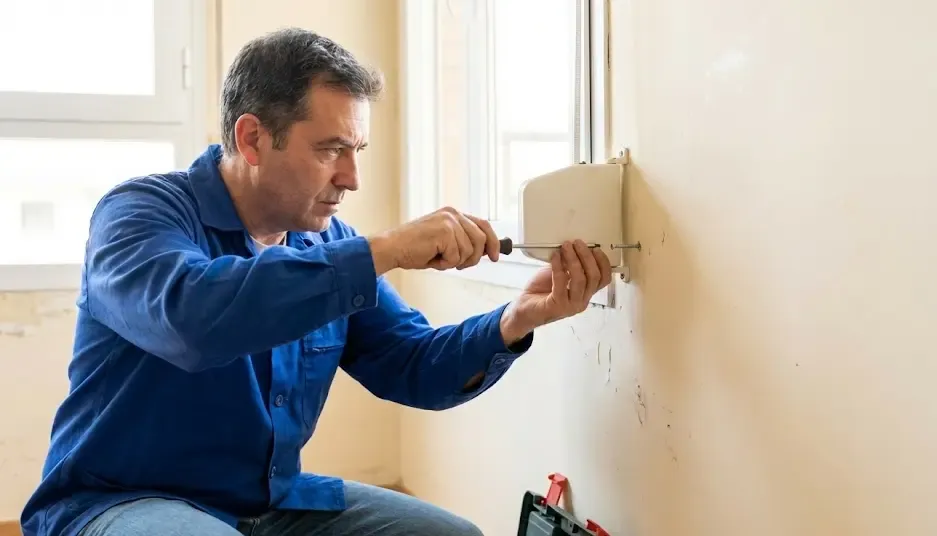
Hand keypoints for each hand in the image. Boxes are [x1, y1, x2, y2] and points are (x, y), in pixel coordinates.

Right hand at [366, 206, 499, 273]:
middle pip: (481, 239)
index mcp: (453, 214)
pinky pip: (456, 257)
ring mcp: (449, 221)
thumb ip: (462, 242)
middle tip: (457, 264)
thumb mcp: (444, 243)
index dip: (493, 242)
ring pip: (469, 251)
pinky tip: (431, 258)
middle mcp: (453, 214)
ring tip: (437, 258)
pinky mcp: (445, 232)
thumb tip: (484, 252)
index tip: (496, 256)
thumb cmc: (413, 248)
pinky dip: (444, 264)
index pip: (483, 225)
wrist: (392, 248)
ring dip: (454, 262)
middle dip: (473, 258)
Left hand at [499, 240, 611, 343]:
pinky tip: (554, 257)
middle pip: (594, 277)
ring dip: (573, 260)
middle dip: (587, 257)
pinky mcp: (557, 305)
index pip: (604, 279)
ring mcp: (571, 305)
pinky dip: (558, 267)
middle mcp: (582, 300)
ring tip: (566, 247)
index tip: (595, 249)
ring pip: (580, 280)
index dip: (603, 263)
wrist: (524, 309)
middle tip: (577, 243)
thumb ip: (569, 264)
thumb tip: (574, 246)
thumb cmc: (542, 292)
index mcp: (586, 293)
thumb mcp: (560, 274)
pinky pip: (561, 283)